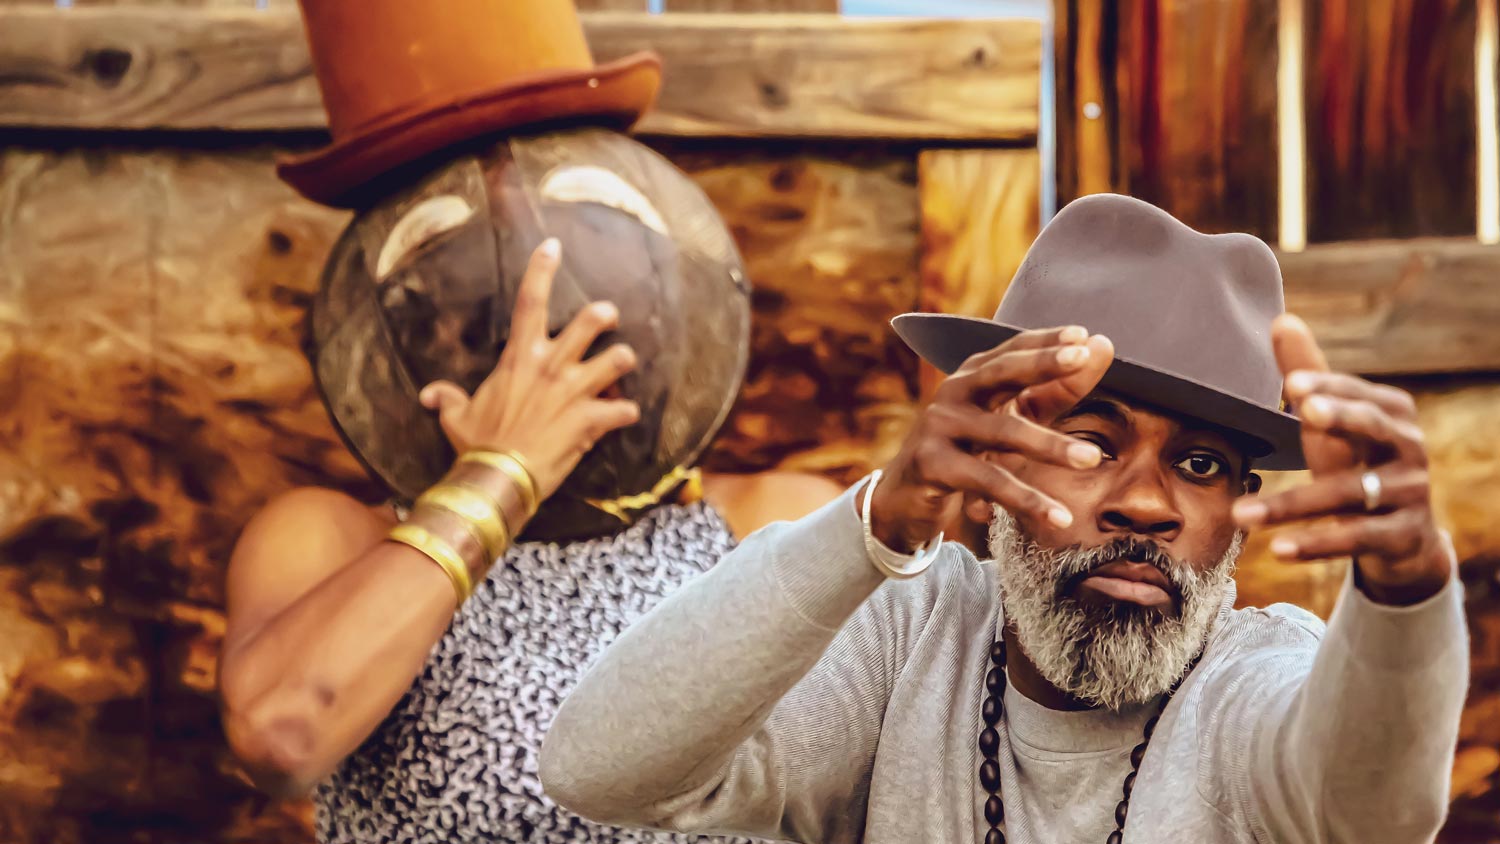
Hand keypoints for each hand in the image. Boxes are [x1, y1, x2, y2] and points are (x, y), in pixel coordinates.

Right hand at [419, 238, 640, 499]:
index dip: (541, 270)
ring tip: (622, 365)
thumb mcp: (456, 418)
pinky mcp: (591, 420)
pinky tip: (624, 416)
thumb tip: (429, 395)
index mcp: (519, 358)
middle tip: (609, 318)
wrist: (497, 479)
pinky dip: (627, 412)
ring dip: (623, 360)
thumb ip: (447, 399)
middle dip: (605, 315)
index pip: (530, 301)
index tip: (553, 246)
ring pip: (618, 359)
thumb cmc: (477, 445)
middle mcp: (551, 367)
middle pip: (591, 322)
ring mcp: (575, 392)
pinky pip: (624, 409)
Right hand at [869, 327, 1114, 551]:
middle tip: (1082, 358)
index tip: (1083, 335)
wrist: (904, 497)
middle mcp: (953, 393)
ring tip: (1092, 459)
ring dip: (1050, 446)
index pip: (1012, 350)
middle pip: (1001, 373)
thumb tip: (1103, 346)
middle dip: (1042, 363)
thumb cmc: (967, 452)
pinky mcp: (933, 465)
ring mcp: (939, 427)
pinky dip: (1026, 500)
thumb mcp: (1012, 420)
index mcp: (973, 377)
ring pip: (1002, 432)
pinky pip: (988, 481)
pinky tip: (1060, 518)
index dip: (1045, 341)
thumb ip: (1056, 389)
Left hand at [1231, 314, 1450, 604]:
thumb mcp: (1333, 423)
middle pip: (1374, 429)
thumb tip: (1282, 319)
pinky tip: (1278, 550)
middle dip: (1342, 419)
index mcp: (1392, 412)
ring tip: (1240, 513)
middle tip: (1305, 412)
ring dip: (1292, 504)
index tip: (1293, 384)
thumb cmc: (1359, 461)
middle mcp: (1409, 447)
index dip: (1328, 386)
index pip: (1358, 393)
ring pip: (1350, 494)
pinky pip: (1356, 539)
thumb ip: (1308, 375)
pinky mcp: (1402, 536)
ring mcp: (1409, 493)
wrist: (1402, 534)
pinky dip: (1316, 544)